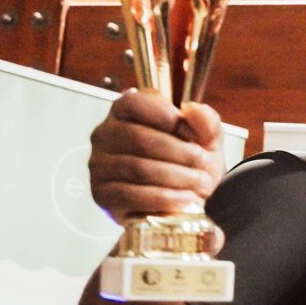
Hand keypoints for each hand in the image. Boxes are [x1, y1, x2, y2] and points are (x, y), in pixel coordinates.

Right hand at [88, 89, 223, 227]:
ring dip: (176, 176)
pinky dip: (164, 198)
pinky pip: (132, 195)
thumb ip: (206, 121)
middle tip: (202, 162)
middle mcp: (105, 135)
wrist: (185, 200)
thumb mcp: (206, 140)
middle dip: (178, 151)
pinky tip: (185, 199)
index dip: (167, 117)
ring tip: (200, 182)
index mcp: (124, 112)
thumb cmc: (188, 163)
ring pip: (138, 168)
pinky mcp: (103, 195)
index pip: (134, 103)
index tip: (192, 134)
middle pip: (138, 138)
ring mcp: (99, 165)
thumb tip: (192, 109)